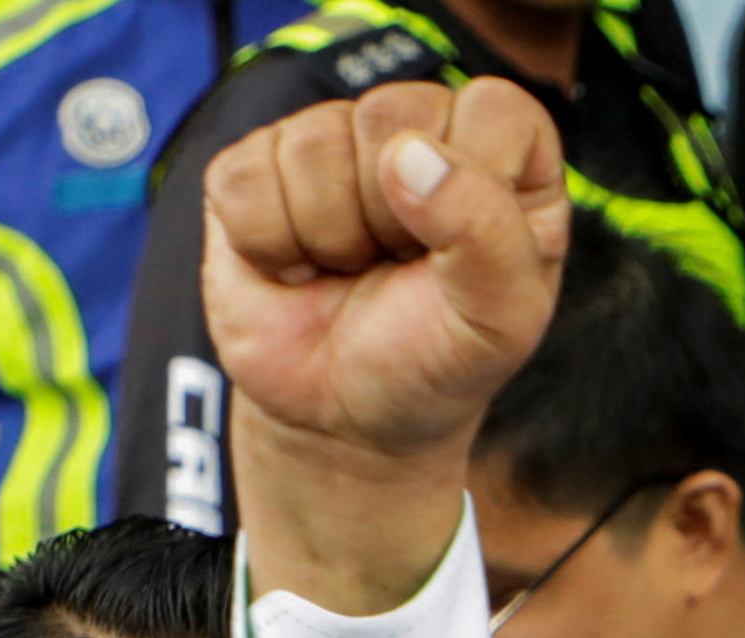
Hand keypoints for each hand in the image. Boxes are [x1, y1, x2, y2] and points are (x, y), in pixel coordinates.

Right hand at [204, 78, 567, 607]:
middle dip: (389, 220)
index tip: (462, 257)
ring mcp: (327, 139)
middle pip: (389, 120)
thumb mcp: (499, 320)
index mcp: (499, 152)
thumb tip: (408, 155)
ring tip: (346, 272)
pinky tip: (294, 269)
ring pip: (313, 146)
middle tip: (394, 272)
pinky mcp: (251, 168)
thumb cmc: (434, 361)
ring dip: (329, 238)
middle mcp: (415, 129)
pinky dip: (268, 244)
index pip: (493, 109)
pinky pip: (245, 179)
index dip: (473, 185)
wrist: (344, 422)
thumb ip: (487, 230)